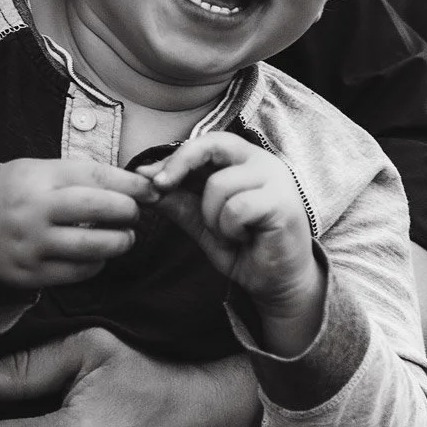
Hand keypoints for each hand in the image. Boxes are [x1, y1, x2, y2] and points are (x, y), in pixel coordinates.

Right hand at [0, 158, 153, 288]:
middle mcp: (34, 210)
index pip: (95, 176)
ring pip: (92, 247)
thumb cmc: (13, 193)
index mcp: (38, 178)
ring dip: (119, 242)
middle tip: (134, 213)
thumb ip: (80, 176)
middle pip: (97, 208)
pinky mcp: (30, 273)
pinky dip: (97, 264)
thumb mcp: (37, 171)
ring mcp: (31, 244)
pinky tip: (98, 256)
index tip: (150, 189)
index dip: (130, 183)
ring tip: (125, 237)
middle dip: (127, 211)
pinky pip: (77, 272)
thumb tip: (134, 186)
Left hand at [141, 133, 321, 329]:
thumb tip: (144, 179)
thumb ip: (179, 201)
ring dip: (211, 217)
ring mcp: (276, 180)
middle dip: (179, 165)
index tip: (146, 177)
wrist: (277, 283)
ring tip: (229, 234)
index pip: (205, 143)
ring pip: (218, 184)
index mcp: (244, 160)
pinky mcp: (282, 203)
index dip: (174, 158)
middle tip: (160, 187)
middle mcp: (263, 162)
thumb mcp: (202, 222)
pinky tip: (243, 239)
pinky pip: (235, 208)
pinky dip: (228, 229)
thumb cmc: (244, 248)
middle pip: (212, 145)